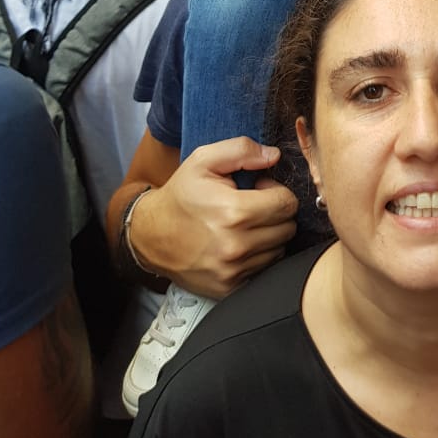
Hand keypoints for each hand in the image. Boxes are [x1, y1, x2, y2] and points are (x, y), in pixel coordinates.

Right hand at [129, 138, 297, 298]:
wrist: (150, 235)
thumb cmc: (181, 194)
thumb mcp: (204, 160)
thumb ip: (241, 150)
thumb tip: (274, 155)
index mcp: (234, 212)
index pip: (287, 203)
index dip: (277, 190)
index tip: (260, 188)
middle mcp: (236, 246)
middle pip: (287, 228)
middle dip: (276, 213)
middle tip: (253, 205)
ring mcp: (233, 271)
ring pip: (279, 249)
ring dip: (269, 235)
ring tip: (245, 224)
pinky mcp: (230, 288)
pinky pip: (265, 269)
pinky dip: (259, 256)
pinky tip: (241, 243)